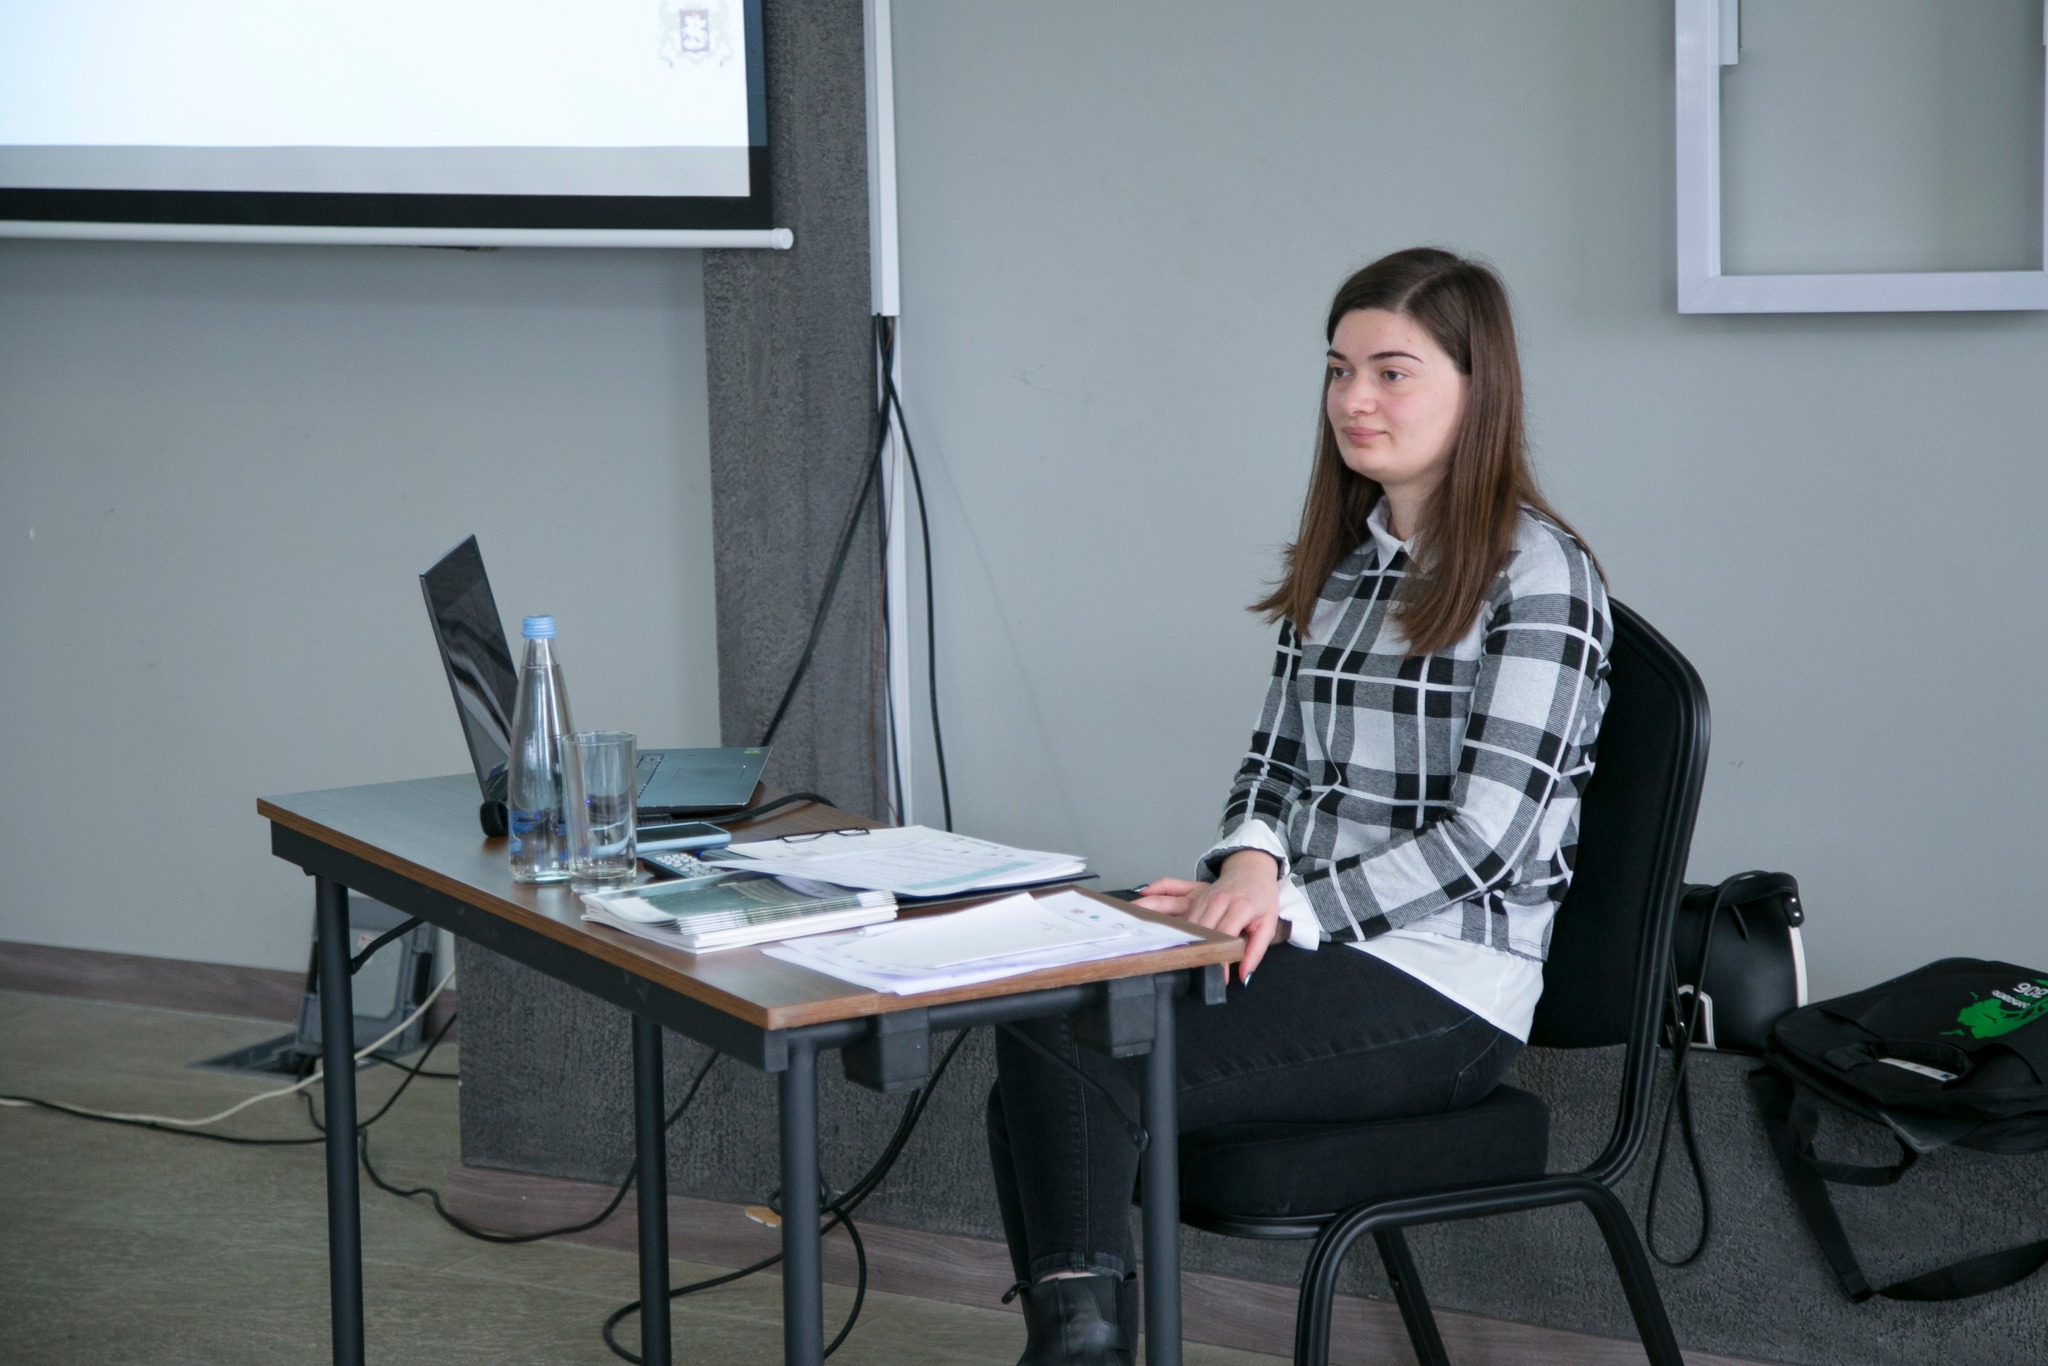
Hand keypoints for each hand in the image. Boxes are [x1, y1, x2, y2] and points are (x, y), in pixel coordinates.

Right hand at [1133, 850, 1281, 983]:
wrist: (1254, 868)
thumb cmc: (1261, 896)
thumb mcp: (1268, 924)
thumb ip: (1256, 952)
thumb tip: (1245, 976)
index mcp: (1239, 907)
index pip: (1225, 937)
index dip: (1219, 958)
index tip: (1216, 976)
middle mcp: (1218, 900)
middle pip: (1198, 929)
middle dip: (1190, 949)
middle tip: (1180, 966)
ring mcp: (1203, 895)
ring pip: (1182, 916)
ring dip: (1164, 924)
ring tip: (1145, 935)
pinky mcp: (1193, 893)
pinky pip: (1171, 889)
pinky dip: (1156, 893)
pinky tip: (1142, 899)